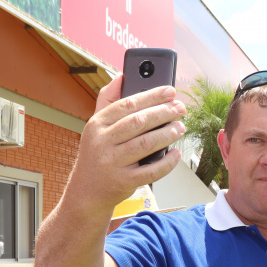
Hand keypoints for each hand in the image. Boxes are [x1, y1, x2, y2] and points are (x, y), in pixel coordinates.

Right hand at [66, 76, 185, 213]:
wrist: (86, 191)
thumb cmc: (97, 154)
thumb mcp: (96, 126)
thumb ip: (108, 100)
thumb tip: (122, 75)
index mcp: (97, 124)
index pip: (127, 104)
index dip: (152, 96)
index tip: (170, 91)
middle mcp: (102, 142)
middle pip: (138, 122)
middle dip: (163, 113)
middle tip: (180, 109)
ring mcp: (112, 163)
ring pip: (146, 144)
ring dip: (167, 134)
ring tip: (181, 128)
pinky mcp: (123, 181)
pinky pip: (150, 171)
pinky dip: (166, 162)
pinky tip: (175, 154)